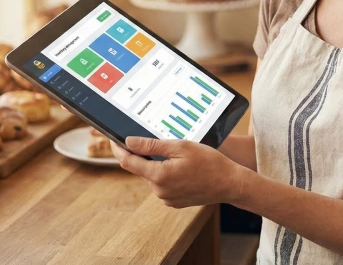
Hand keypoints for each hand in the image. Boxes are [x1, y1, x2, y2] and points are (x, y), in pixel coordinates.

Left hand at [112, 137, 244, 207]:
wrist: (229, 183)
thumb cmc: (209, 162)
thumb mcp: (180, 146)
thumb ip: (152, 145)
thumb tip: (130, 142)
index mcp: (159, 175)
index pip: (128, 162)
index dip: (118, 149)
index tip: (114, 139)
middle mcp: (159, 190)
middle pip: (141, 169)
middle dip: (145, 155)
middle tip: (159, 142)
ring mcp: (166, 198)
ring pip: (153, 177)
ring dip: (158, 165)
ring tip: (178, 156)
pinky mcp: (174, 202)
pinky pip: (163, 185)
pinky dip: (166, 175)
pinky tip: (183, 168)